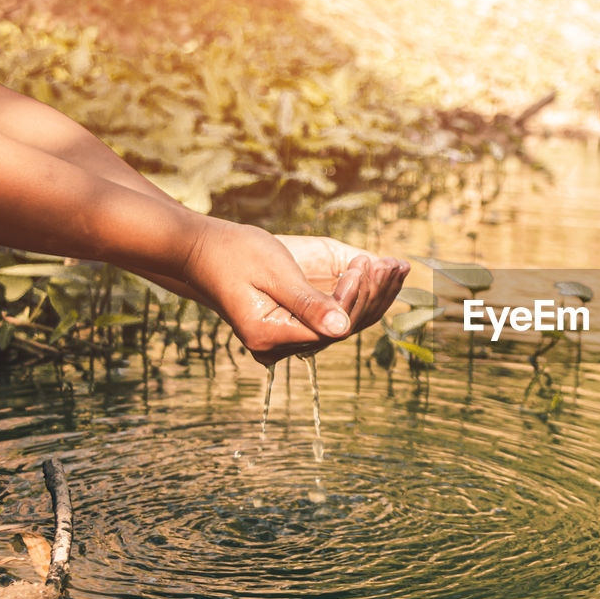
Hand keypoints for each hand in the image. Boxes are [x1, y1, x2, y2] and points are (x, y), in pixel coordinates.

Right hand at [180, 221, 408, 364]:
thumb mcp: (274, 274)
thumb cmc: (234, 254)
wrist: (202, 251)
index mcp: (269, 336)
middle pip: (341, 328)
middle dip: (371, 294)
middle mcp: (279, 346)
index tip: (364, 264)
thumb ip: (308, 303)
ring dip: (373, 294)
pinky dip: (360, 294)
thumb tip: (344, 329)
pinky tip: (381, 272)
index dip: (354, 297)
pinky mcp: (293, 326)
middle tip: (392, 264)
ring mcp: (286, 339)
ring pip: (343, 323)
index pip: (330, 326)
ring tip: (397, 266)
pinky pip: (335, 315)